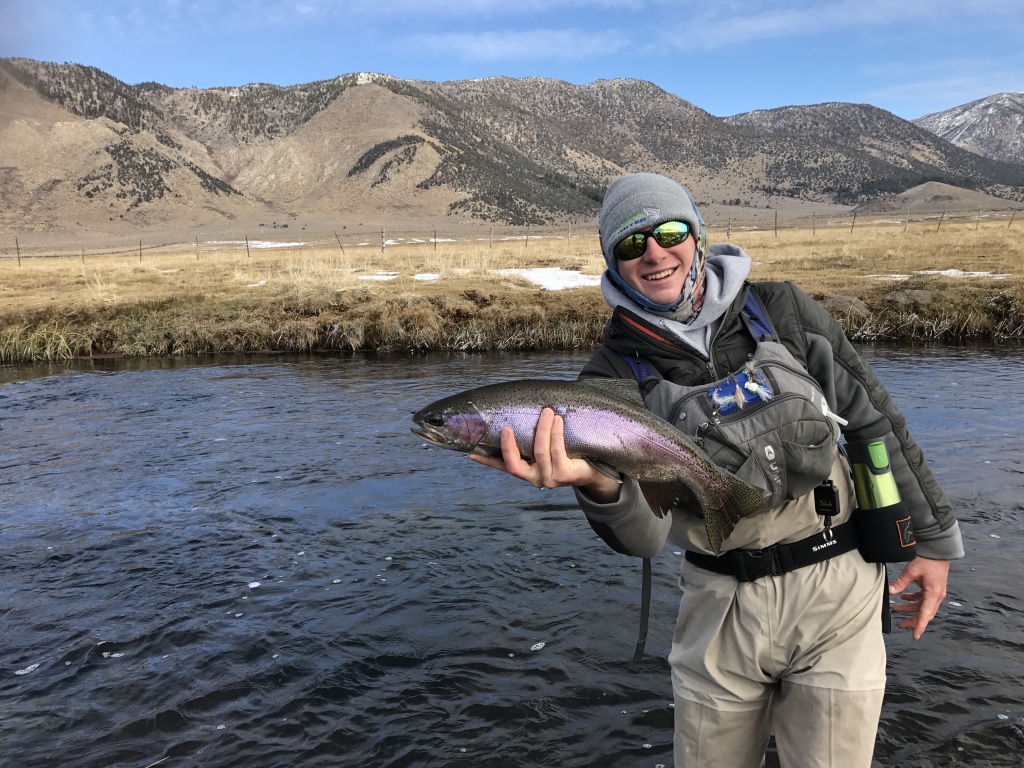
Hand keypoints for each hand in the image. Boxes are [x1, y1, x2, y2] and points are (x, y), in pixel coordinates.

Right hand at [468, 407, 619, 499]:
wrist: (592, 471)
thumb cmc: (565, 454)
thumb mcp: (544, 447)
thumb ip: (530, 438)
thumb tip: (518, 413)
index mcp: (526, 471)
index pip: (501, 466)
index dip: (485, 459)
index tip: (470, 452)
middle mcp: (534, 478)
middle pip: (515, 466)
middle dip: (509, 446)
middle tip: (507, 428)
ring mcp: (549, 478)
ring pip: (540, 452)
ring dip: (543, 429)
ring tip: (547, 411)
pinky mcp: (564, 475)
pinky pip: (557, 451)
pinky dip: (556, 433)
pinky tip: (558, 420)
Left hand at [888, 556, 949, 639]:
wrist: (939, 551)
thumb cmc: (928, 560)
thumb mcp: (912, 570)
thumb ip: (901, 582)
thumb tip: (891, 591)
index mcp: (933, 594)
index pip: (925, 614)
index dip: (919, 625)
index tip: (915, 636)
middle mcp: (937, 595)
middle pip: (924, 613)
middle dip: (912, 619)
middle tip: (900, 625)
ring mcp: (935, 592)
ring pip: (922, 606)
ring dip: (910, 608)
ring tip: (896, 609)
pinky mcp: (932, 588)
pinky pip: (923, 598)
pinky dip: (913, 599)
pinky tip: (903, 597)